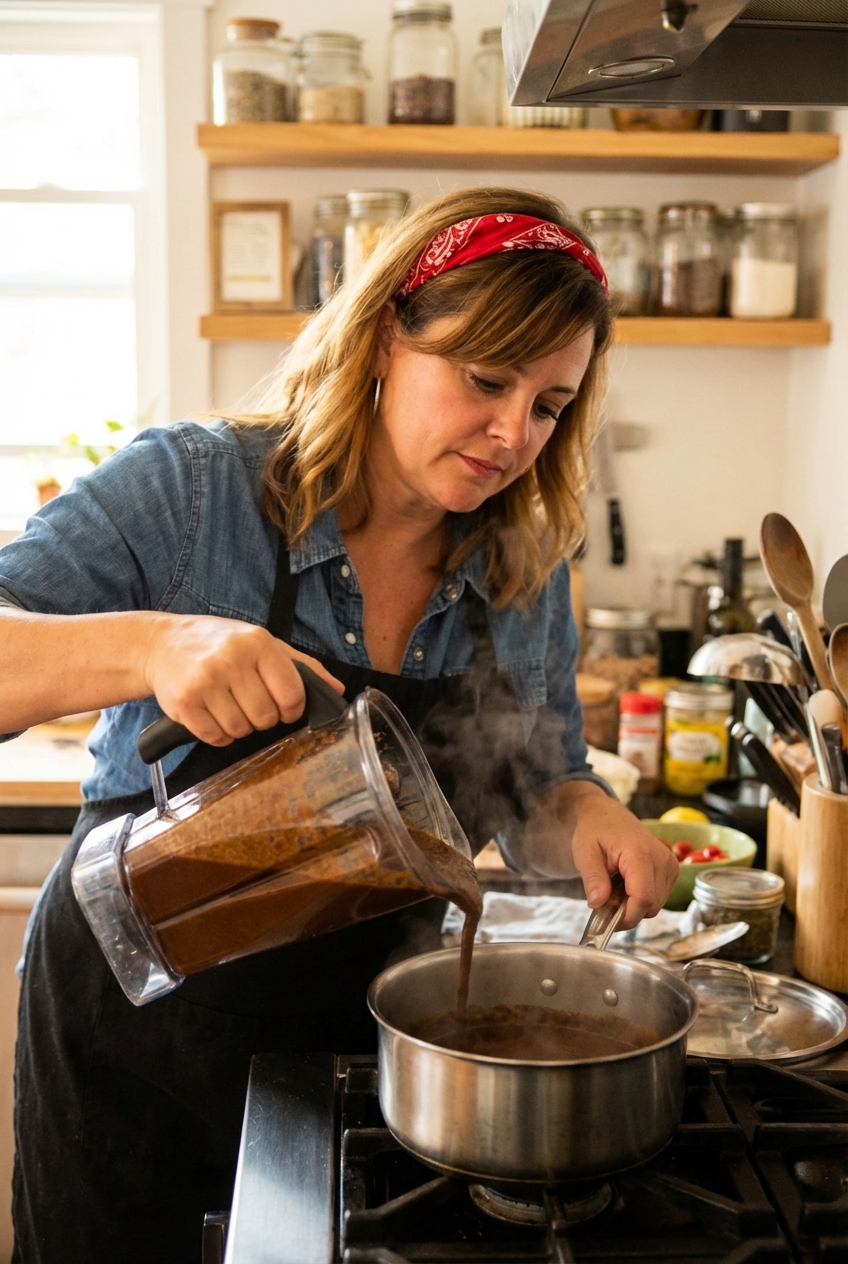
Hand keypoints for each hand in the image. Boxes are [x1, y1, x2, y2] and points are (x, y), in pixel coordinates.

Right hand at [142, 614, 343, 745]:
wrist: (162, 643)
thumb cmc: (218, 644)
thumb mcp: (262, 643)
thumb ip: (301, 666)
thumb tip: (335, 689)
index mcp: (258, 643)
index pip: (292, 695)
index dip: (292, 710)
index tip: (284, 709)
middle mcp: (232, 660)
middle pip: (266, 718)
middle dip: (263, 719)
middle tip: (249, 703)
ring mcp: (205, 682)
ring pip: (241, 730)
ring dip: (239, 727)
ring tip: (228, 705)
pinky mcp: (184, 702)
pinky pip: (215, 737)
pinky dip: (218, 734)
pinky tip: (211, 714)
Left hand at [568, 789, 678, 929]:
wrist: (607, 815)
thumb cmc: (595, 831)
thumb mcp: (584, 853)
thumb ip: (593, 878)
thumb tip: (597, 904)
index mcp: (639, 852)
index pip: (643, 898)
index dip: (626, 917)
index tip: (606, 921)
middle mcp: (661, 858)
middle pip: (650, 906)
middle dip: (626, 912)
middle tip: (604, 899)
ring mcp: (670, 864)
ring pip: (655, 905)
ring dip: (633, 906)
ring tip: (614, 887)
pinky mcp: (671, 869)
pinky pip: (659, 898)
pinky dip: (641, 899)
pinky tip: (626, 885)